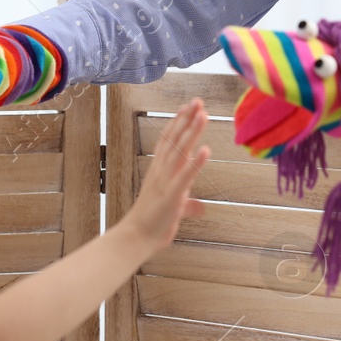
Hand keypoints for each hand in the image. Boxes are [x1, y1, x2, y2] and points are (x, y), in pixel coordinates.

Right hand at [117, 98, 209, 257]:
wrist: (135, 239)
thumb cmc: (151, 224)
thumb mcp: (173, 209)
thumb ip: (187, 205)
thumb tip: (200, 208)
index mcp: (158, 171)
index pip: (168, 141)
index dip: (178, 123)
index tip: (187, 107)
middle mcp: (161, 171)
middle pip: (174, 140)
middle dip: (187, 119)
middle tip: (197, 101)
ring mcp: (166, 182)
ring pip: (180, 152)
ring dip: (192, 132)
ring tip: (203, 115)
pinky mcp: (172, 196)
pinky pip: (185, 176)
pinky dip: (196, 163)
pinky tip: (206, 150)